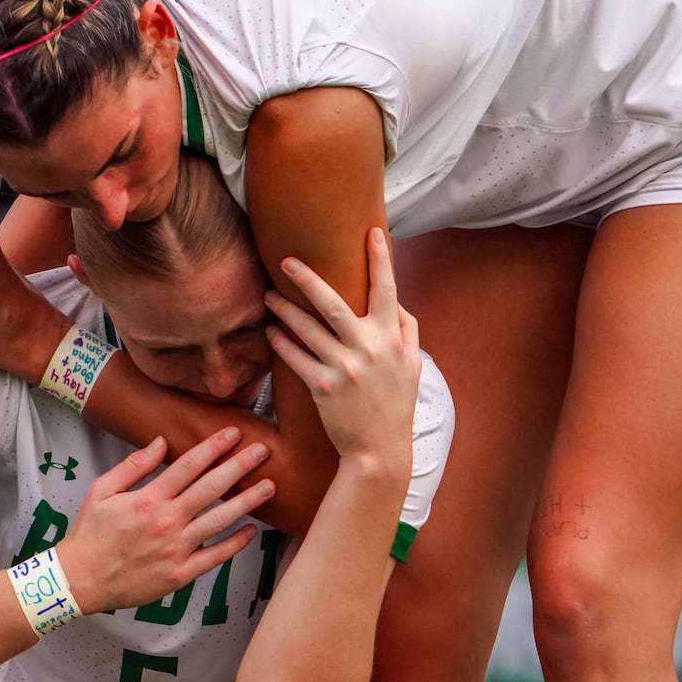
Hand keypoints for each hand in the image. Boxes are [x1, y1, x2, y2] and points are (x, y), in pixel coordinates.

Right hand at [57, 429, 274, 613]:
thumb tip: (161, 441)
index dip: (214, 446)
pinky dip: (235, 544)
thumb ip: (134, 465)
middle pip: (212, 487)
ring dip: (248, 501)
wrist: (81, 580)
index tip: (234, 433)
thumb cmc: (90, 535)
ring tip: (270, 487)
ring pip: (220, 520)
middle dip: (240, 465)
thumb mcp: (102, 490)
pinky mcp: (180, 574)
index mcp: (148, 498)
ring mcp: (176, 549)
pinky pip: (215, 557)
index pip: (189, 465)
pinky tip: (252, 530)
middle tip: (263, 450)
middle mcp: (167, 521)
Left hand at [265, 228, 420, 470]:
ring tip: (268, 297)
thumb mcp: (413, 366)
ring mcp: (345, 368)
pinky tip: (271, 331)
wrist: (380, 451)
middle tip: (285, 261)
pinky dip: (281, 342)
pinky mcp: (323, 387)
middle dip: (307, 278)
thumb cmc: (395, 407)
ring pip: (307, 328)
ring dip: (284, 310)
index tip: (371, 230)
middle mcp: (368, 348)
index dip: (380, 257)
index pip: (387, 289)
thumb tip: (400, 304)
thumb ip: (408, 331)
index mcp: (392, 339)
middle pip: (334, 302)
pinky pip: (296, 357)